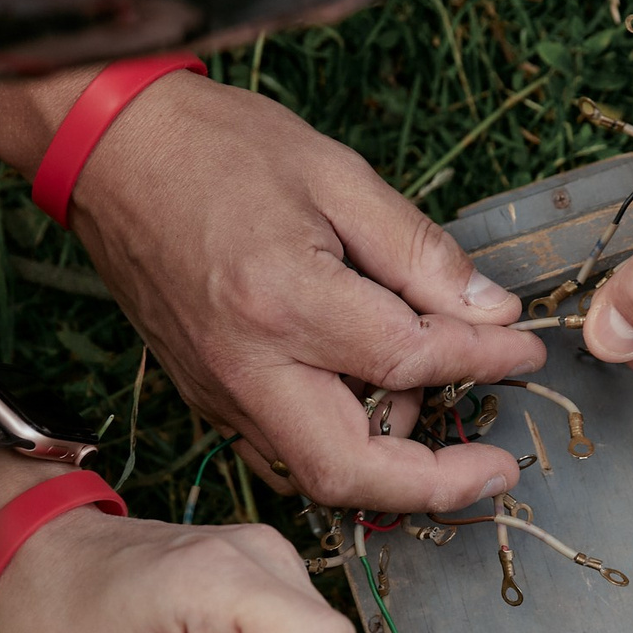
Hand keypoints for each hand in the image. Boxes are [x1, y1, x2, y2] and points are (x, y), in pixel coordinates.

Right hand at [0, 69, 543, 511]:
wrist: (107, 149)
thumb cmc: (215, 147)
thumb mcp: (336, 174)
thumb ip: (418, 253)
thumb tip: (489, 311)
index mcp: (285, 302)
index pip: (411, 361)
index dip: (483, 360)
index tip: (525, 351)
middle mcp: (248, 365)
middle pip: (350, 472)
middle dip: (434, 486)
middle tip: (493, 469)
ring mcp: (218, 391)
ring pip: (313, 473)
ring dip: (387, 466)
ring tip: (435, 412)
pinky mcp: (205, 394)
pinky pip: (280, 449)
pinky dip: (339, 445)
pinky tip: (374, 406)